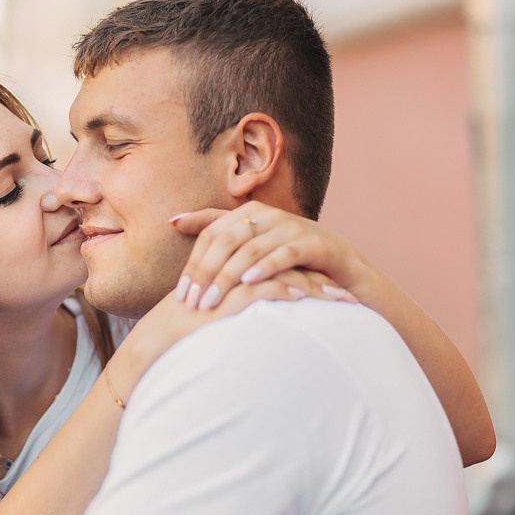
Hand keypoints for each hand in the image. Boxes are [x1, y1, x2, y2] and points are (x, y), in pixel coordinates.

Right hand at [109, 274, 326, 399]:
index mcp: (238, 273)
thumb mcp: (223, 319)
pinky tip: (307, 300)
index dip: (313, 280)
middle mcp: (236, 272)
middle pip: (290, 268)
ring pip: (283, 276)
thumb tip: (278, 319)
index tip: (338, 296)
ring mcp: (230, 282)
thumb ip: (247, 310)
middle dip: (324, 284)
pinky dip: (287, 292)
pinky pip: (262, 290)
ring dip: (316, 290)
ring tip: (342, 304)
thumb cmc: (190, 337)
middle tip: (351, 300)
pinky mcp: (225, 296)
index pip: (284, 269)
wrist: (159, 342)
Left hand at [171, 201, 361, 308]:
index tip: (181, 293)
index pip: (210, 234)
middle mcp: (267, 214)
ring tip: (213, 301)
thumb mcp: (250, 242)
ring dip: (228, 277)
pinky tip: (249, 284)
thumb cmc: (288, 257)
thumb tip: (173, 219)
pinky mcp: (314, 243)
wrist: (341, 265)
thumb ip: (215, 229)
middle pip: (226, 240)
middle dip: (206, 273)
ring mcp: (291, 226)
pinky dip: (265, 267)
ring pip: (251, 249)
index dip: (194, 263)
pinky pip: (285, 254)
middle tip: (193, 302)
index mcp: (248, 212)